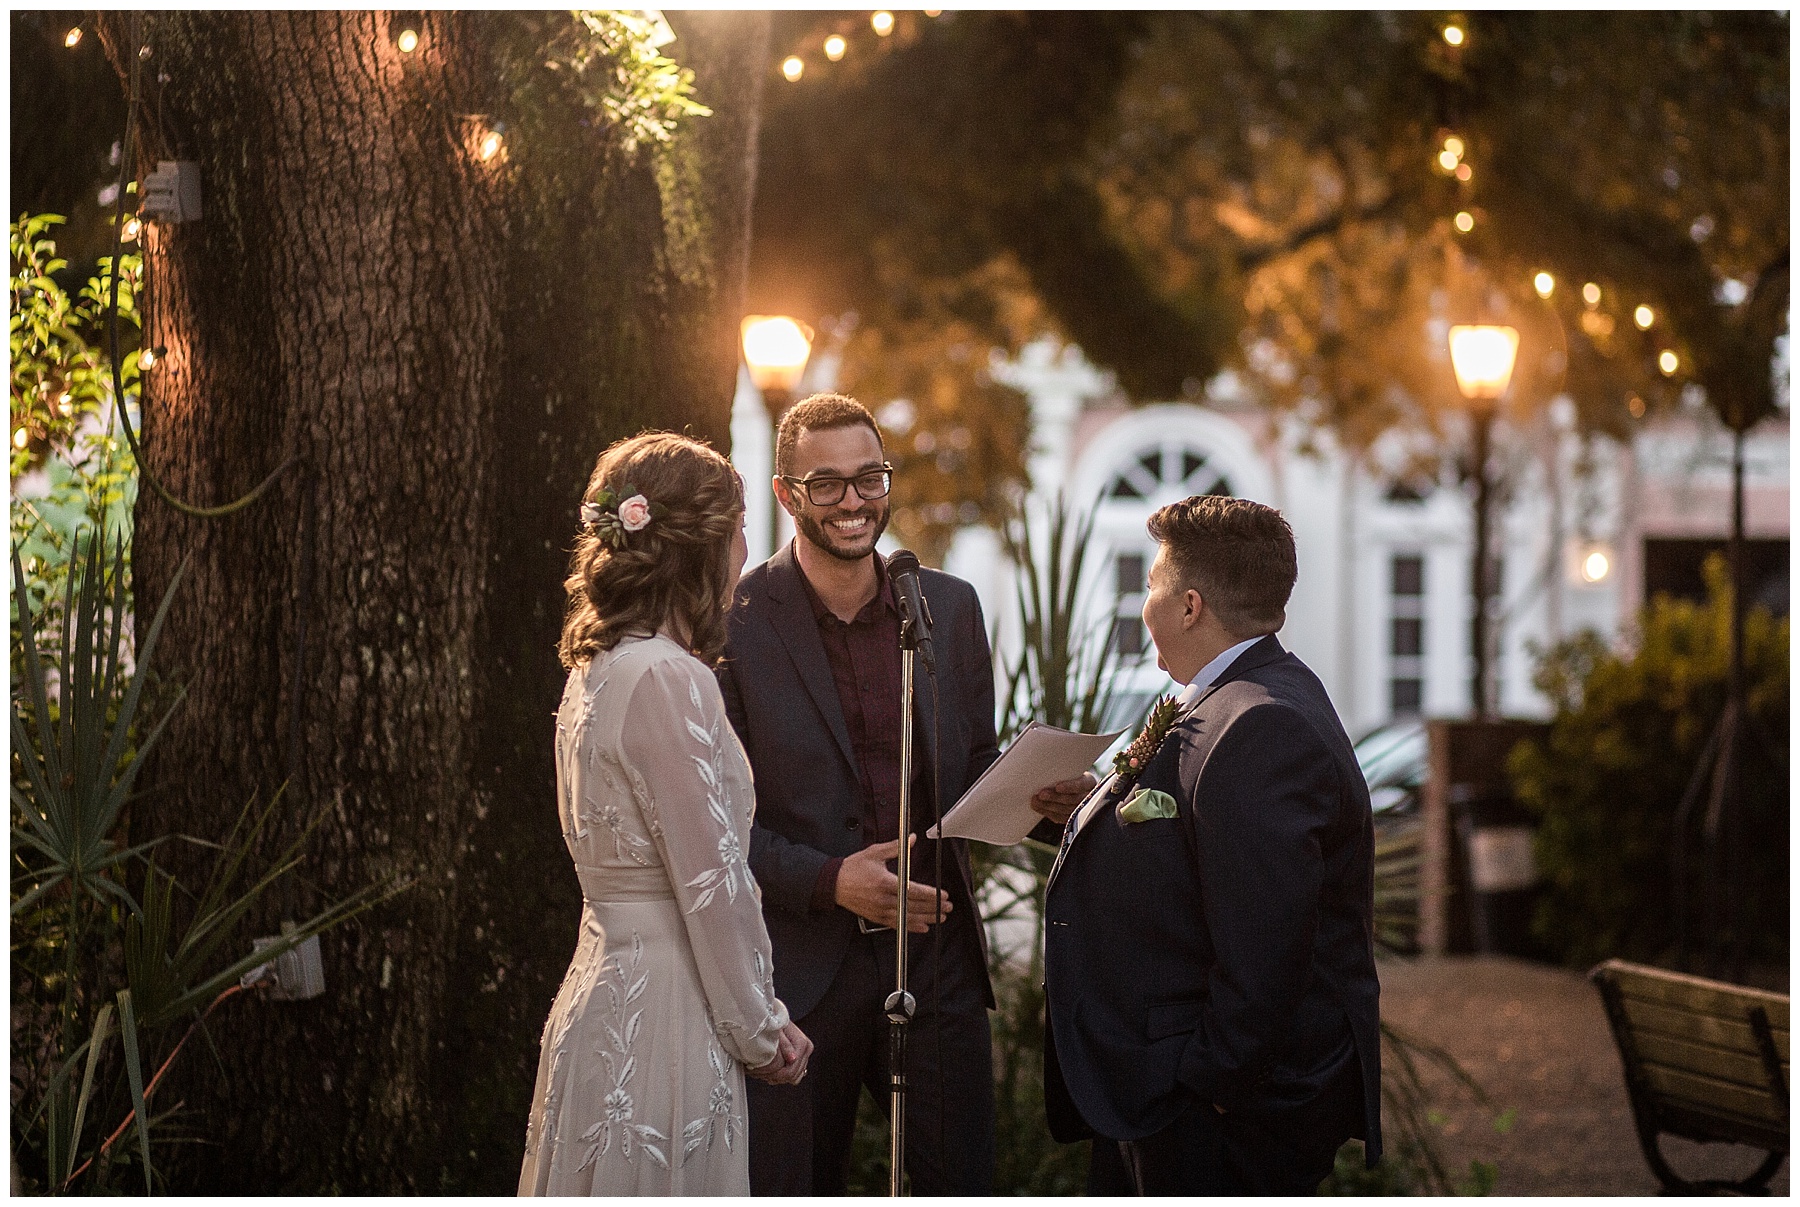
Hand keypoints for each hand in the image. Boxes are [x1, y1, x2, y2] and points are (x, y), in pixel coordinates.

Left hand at [748, 1021, 813, 1084]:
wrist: (771, 1014)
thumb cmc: (771, 1021)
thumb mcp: (775, 1032)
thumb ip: (784, 1045)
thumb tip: (793, 1059)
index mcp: (802, 1044)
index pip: (791, 1071)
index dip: (775, 1075)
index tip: (761, 1073)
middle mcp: (806, 1049)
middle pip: (793, 1076)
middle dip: (776, 1076)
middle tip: (759, 1073)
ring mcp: (804, 1054)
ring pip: (794, 1077)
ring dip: (778, 1077)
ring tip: (763, 1071)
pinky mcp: (800, 1057)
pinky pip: (793, 1074)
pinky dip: (781, 1074)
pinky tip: (771, 1071)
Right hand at [834, 836, 951, 932]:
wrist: (833, 884)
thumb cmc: (853, 867)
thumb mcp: (874, 853)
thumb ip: (896, 847)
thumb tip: (912, 838)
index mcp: (885, 882)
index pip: (914, 891)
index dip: (931, 895)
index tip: (943, 895)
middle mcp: (884, 899)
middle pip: (914, 906)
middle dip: (934, 907)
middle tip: (948, 908)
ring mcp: (880, 910)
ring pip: (908, 917)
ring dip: (926, 918)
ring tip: (941, 918)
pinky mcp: (876, 917)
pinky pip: (897, 925)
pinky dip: (911, 927)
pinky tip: (923, 928)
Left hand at [1031, 772, 1098, 825]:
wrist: (1072, 784)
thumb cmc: (1068, 774)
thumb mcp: (1070, 770)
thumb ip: (1061, 772)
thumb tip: (1042, 768)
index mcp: (1089, 782)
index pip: (1081, 785)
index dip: (1070, 787)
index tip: (1057, 787)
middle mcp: (1088, 797)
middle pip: (1072, 800)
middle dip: (1055, 798)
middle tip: (1041, 794)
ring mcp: (1082, 809)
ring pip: (1065, 811)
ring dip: (1048, 806)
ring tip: (1035, 801)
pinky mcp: (1072, 818)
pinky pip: (1061, 818)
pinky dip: (1048, 813)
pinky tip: (1039, 808)